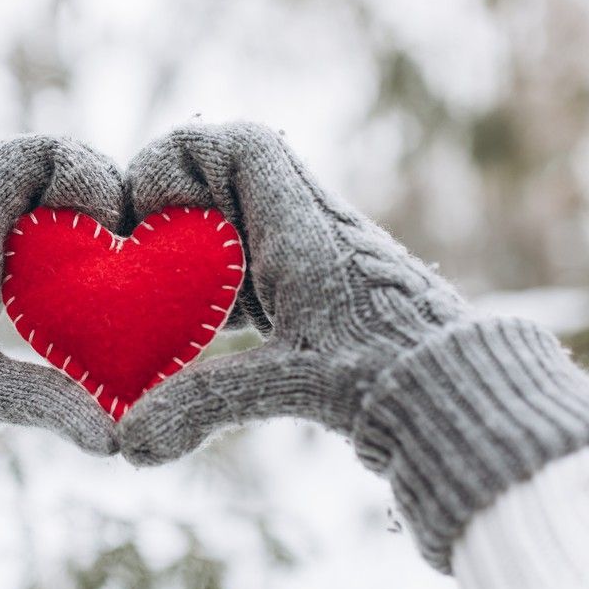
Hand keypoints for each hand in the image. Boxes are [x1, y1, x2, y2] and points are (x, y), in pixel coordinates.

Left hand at [0, 135, 122, 551]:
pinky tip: (79, 269)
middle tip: (112, 229)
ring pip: (27, 182)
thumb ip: (49, 408)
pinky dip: (56, 223)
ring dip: (72, 199)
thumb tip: (114, 442)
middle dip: (85, 178)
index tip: (101, 217)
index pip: (19, 157)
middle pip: (32, 159)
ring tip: (105, 244)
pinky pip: (20, 213)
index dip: (74, 167)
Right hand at [120, 122, 588, 570]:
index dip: (180, 158)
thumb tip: (128, 445)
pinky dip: (215, 285)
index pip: (240, 143)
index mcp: (303, 225)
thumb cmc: (388, 375)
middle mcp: (309, 226)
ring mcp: (312, 254)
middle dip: (175, 211)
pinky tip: (199, 332)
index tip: (148, 211)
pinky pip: (250, 261)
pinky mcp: (314, 288)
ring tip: (165, 302)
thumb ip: (203, 404)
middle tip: (147, 259)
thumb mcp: (289, 384)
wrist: (461, 393)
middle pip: (228, 175)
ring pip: (236, 222)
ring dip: (192, 251)